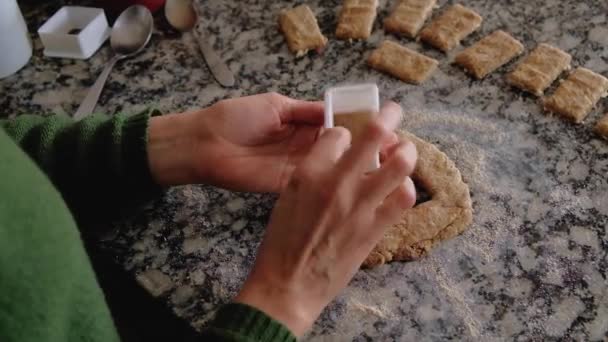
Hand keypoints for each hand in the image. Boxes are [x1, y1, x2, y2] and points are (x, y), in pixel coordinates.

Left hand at [147, 92, 398, 191]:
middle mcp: (305, 146)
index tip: (386, 127)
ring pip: (334, 167)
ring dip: (357, 167)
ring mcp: (300, 167)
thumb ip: (305, 111)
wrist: (205, 144)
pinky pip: (317, 182)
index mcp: (303, 124)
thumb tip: (337, 111)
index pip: (339, 126)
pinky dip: (337, 182)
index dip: (361, 127)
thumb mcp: (275, 106)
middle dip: (366, 148)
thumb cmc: (236, 117)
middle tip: (394, 149)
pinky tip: (360, 182)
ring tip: (385, 166)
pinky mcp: (290, 184)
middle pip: (342, 148)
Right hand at [234, 104, 417, 335]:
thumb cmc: (281, 243)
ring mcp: (360, 206)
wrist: (287, 285)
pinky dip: (406, 188)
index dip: (345, 131)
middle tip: (393, 111)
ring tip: (405, 150)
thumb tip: (333, 156)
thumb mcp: (287, 197)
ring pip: (399, 164)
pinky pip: (403, 199)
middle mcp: (337, 183)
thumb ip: (311, 173)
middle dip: (388, 116)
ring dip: (406, 151)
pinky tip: (400, 188)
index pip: (337, 133)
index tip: (349, 136)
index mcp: (308, 173)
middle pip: (374, 135)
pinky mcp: (375, 229)